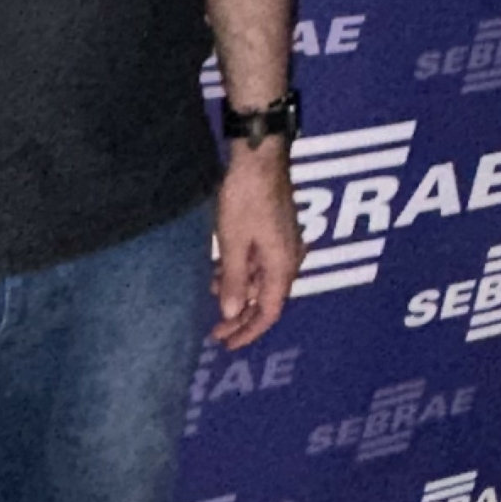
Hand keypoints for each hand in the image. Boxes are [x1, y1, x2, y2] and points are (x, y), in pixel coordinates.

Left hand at [211, 142, 302, 349]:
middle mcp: (289, 258)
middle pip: (268, 299)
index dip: (248, 331)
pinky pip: (261, 263)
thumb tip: (231, 313)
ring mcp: (284, 243)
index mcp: (282, 265)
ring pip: (264, 281)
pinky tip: (220, 271)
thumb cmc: (246, 198)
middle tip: (216, 332)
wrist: (260, 157)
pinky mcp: (276, 230)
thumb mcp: (234, 242)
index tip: (226, 344)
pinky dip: (242, 274)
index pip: (269, 311)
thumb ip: (233, 279)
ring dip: (239, 293)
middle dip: (242, 317)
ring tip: (211, 297)